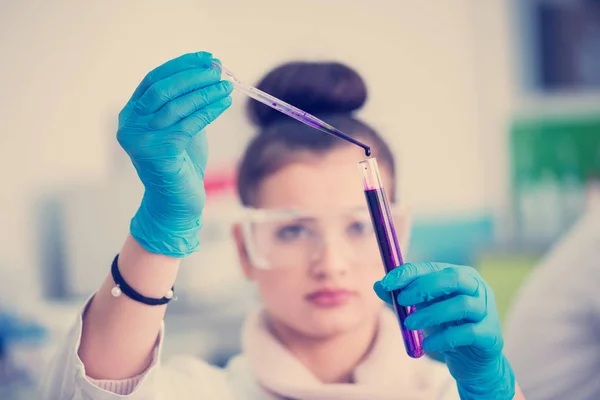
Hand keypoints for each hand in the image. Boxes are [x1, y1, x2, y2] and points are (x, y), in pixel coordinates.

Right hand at [117, 52, 232, 256]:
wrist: (176, 202)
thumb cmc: (180, 163)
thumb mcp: (180, 126)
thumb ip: (186, 102)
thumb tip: (211, 71)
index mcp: (130, 115)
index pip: (153, 80)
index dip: (181, 66)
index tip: (206, 58)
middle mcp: (130, 126)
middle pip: (162, 90)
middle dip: (192, 76)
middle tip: (217, 70)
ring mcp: (141, 140)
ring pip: (176, 106)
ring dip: (205, 92)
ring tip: (226, 86)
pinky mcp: (159, 153)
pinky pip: (188, 125)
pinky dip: (208, 111)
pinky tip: (223, 103)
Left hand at [374, 262, 515, 399]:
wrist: (472, 362)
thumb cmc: (445, 327)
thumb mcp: (421, 309)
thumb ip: (401, 297)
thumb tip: (378, 285)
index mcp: (459, 276)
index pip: (432, 267)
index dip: (408, 273)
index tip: (387, 282)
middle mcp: (476, 288)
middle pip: (453, 278)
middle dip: (424, 287)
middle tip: (401, 301)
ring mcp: (486, 311)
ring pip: (461, 306)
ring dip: (431, 314)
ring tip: (410, 325)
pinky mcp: (490, 335)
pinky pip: (467, 333)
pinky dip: (444, 338)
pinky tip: (428, 345)